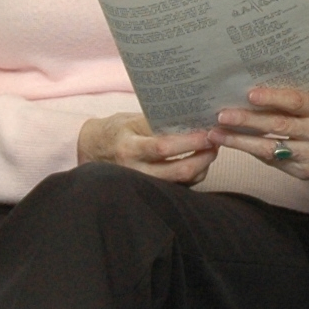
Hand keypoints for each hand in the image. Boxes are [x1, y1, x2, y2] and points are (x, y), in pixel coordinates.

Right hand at [78, 113, 219, 183]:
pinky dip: (193, 175)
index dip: (190, 142)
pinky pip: (178, 187)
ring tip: (211, 149)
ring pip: (181, 182)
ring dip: (202, 167)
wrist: (92, 150)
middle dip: (203, 158)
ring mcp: (142, 184)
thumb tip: (193, 117)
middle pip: (178, 171)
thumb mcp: (132, 119)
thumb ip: (158, 121)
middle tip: (216, 142)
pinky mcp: (150, 191)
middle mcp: (134, 170)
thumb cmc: (116, 130)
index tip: (208, 133)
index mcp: (129, 147)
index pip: (163, 148)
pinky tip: (199, 160)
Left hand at [214, 86, 308, 179]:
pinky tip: (236, 145)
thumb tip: (250, 94)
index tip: (249, 94)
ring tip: (217, 135)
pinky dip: (253, 153)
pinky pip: (274, 162)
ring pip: (271, 150)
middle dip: (247, 121)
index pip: (296, 102)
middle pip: (279, 127)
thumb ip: (291, 100)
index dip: (272, 98)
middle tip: (222, 116)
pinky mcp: (306, 173)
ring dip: (240, 142)